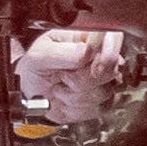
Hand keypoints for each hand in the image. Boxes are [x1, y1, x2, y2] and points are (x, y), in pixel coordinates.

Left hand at [15, 27, 129, 123]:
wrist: (32, 93)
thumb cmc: (36, 68)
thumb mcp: (39, 54)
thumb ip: (62, 52)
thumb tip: (87, 51)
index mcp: (87, 37)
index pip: (114, 38)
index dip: (106, 51)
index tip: (88, 61)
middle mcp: (101, 57)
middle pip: (112, 68)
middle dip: (82, 79)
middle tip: (62, 76)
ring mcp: (105, 80)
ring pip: (105, 92)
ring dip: (76, 96)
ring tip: (61, 87)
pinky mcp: (104, 101)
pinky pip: (100, 108)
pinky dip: (78, 108)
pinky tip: (67, 100)